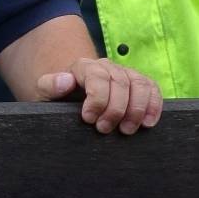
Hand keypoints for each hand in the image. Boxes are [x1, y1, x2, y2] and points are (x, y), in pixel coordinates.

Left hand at [32, 58, 162, 134]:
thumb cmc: (58, 97)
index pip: (97, 76)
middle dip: (115, 109)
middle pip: (120, 82)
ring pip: (140, 84)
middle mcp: (106, 66)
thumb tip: (65, 81)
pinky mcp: (138, 83)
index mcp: (83, 67)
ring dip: (136, 109)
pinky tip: (148, 123)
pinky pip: (152, 88)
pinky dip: (154, 105)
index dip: (97, 99)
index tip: (88, 119)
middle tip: (104, 130)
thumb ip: (49, 86)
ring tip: (126, 130)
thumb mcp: (45, 93)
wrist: (70, 95)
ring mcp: (124, 73)